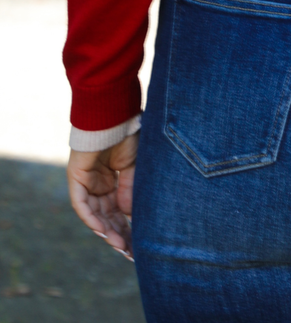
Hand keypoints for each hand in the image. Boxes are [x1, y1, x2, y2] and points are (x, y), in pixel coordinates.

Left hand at [67, 132, 137, 259]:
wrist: (114, 115)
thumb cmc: (127, 135)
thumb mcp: (135, 167)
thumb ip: (130, 190)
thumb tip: (128, 215)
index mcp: (112, 180)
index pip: (118, 210)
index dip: (127, 226)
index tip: (138, 243)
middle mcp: (98, 184)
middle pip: (106, 215)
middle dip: (118, 234)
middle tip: (129, 251)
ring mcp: (86, 182)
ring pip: (95, 214)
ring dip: (106, 230)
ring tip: (119, 245)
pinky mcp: (76, 178)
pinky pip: (82, 204)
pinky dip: (91, 218)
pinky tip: (103, 230)